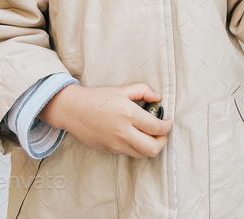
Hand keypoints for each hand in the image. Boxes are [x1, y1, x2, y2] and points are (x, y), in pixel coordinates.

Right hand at [37, 82, 172, 158]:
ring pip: (142, 154)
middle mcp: (124, 132)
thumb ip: (142, 90)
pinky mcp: (111, 151)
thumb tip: (158, 98)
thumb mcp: (121, 90)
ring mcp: (116, 144)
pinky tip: (135, 136)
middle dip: (162, 141)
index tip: (168, 121)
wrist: (75, 110)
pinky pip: (130, 153)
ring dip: (151, 146)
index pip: (156, 127)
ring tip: (150, 134)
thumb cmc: (98, 98)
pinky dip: (137, 147)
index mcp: (128, 114)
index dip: (167, 126)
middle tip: (162, 132)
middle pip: (153, 148)